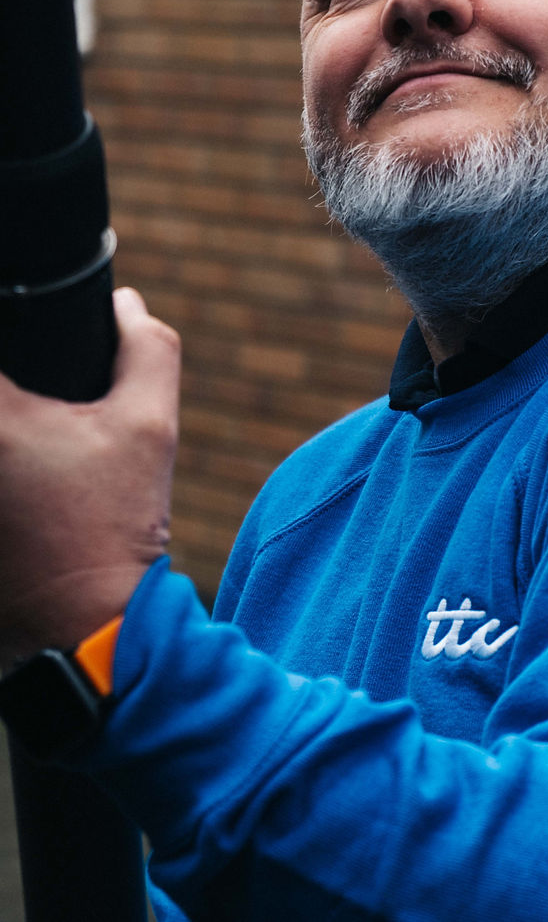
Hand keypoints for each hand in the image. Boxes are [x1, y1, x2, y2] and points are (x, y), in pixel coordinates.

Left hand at [0, 287, 179, 668]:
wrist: (91, 626)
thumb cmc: (116, 523)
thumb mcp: (150, 424)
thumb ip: (147, 349)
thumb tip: (127, 304)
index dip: (13, 337)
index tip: (39, 375)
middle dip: (15, 396)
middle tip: (41, 414)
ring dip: (11, 438)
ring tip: (40, 457)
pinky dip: (6, 474)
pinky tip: (28, 488)